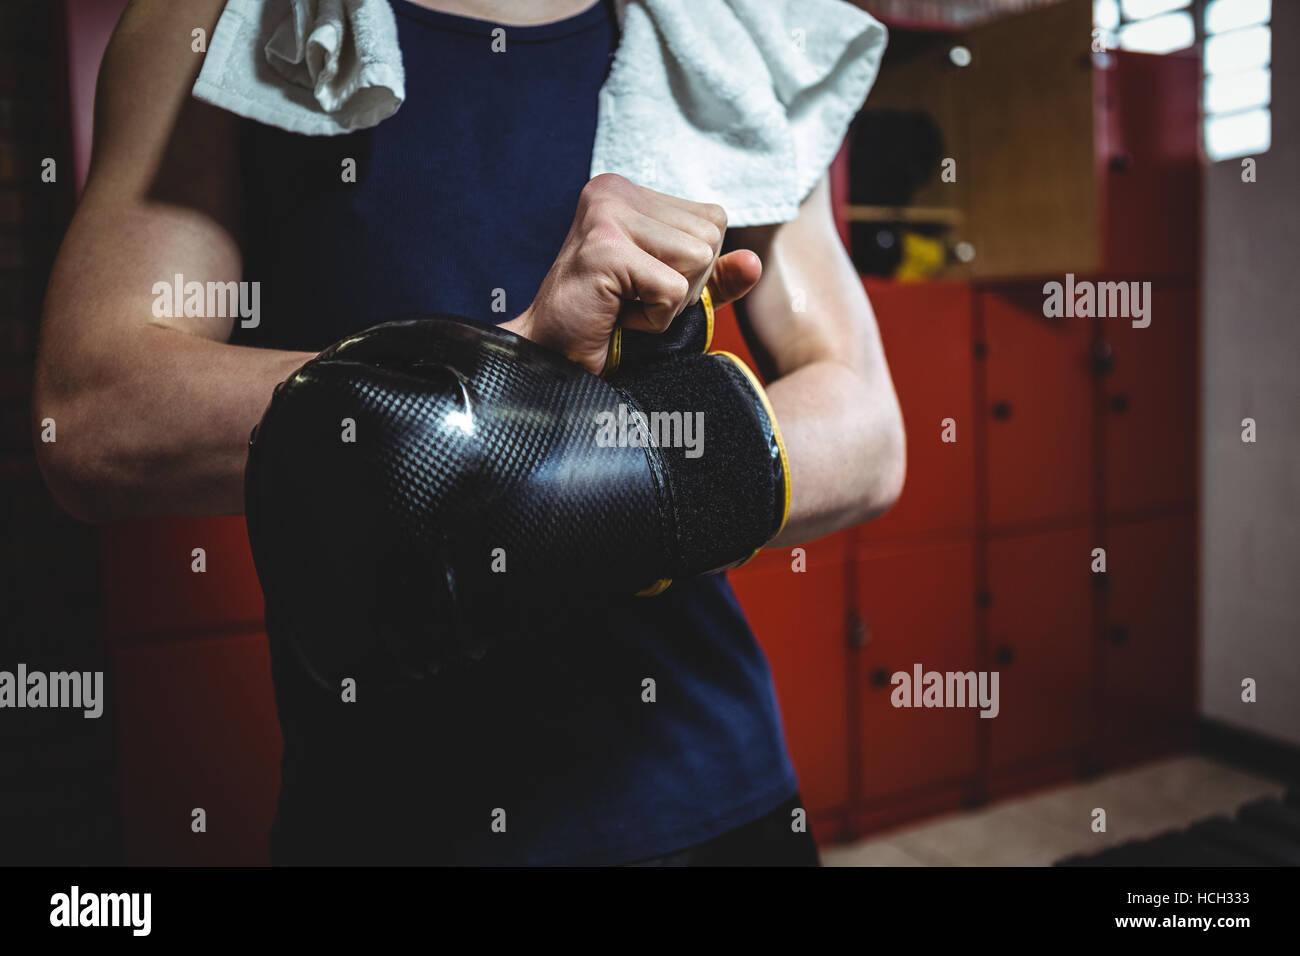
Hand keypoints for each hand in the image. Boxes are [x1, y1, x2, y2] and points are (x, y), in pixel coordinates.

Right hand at [502, 173, 761, 373]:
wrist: (549, 359)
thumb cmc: (608, 327)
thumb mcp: (672, 298)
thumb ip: (715, 278)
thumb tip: (755, 262)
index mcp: (627, 191)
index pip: (712, 219)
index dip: (692, 267)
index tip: (642, 285)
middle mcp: (613, 191)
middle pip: (710, 237)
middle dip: (684, 285)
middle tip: (632, 300)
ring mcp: (606, 216)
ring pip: (698, 260)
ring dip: (669, 303)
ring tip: (624, 307)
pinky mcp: (604, 249)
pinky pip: (674, 291)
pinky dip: (654, 319)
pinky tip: (616, 316)